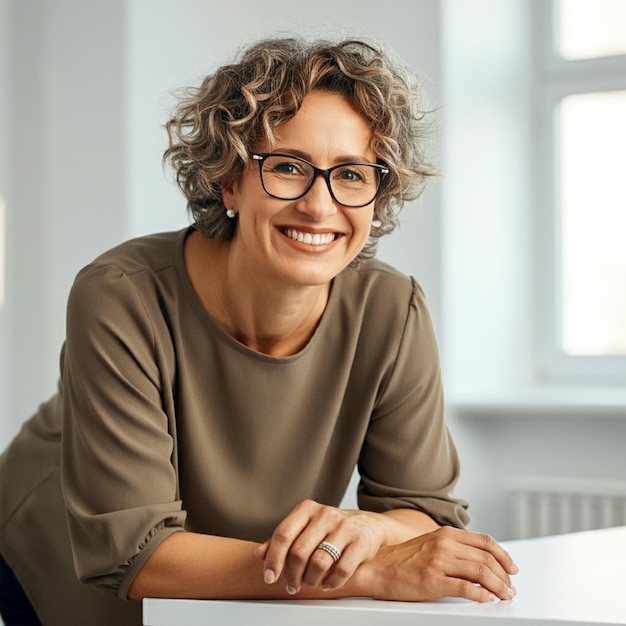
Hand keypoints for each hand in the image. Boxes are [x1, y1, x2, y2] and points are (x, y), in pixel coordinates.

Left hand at [255, 499, 386, 594]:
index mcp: (307, 509)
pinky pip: (341, 570)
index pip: (283, 534)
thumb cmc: (330, 529)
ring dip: (311, 580)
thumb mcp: (305, 528)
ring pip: (319, 563)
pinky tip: (327, 583)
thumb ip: (283, 540)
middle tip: (292, 585)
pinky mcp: (361, 541)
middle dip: (292, 575)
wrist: (368, 525)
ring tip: (310, 582)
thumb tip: (260, 554)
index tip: (269, 577)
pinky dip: (331, 583)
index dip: (273, 559)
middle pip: (299, 552)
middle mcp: (325, 514)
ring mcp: (344, 526)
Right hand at [364, 526, 517, 602]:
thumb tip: (479, 560)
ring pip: (480, 572)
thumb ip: (453, 548)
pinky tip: (487, 600)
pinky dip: (481, 595)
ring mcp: (438, 561)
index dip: (503, 555)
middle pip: (486, 558)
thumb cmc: (402, 560)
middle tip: (511, 588)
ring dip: (498, 586)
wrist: (377, 568)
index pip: (485, 541)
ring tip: (504, 595)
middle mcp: (444, 544)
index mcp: (445, 534)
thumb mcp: (430, 544)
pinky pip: (465, 588)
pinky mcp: (432, 581)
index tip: (512, 568)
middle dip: (504, 575)